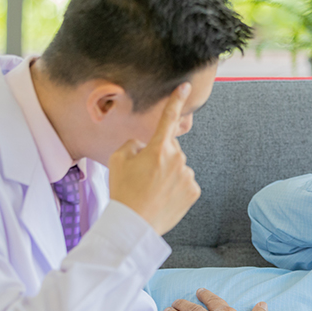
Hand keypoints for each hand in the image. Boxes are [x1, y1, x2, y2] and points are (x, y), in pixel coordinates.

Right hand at [107, 83, 199, 235]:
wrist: (134, 224)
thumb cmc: (123, 191)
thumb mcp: (117, 159)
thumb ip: (133, 144)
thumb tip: (145, 145)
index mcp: (158, 148)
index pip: (168, 118)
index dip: (176, 100)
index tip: (186, 87)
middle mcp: (177, 159)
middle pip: (171, 149)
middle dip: (160, 156)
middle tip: (144, 176)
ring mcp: (187, 176)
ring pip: (178, 167)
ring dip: (169, 174)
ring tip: (152, 190)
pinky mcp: (194, 192)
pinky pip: (185, 183)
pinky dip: (176, 187)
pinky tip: (163, 197)